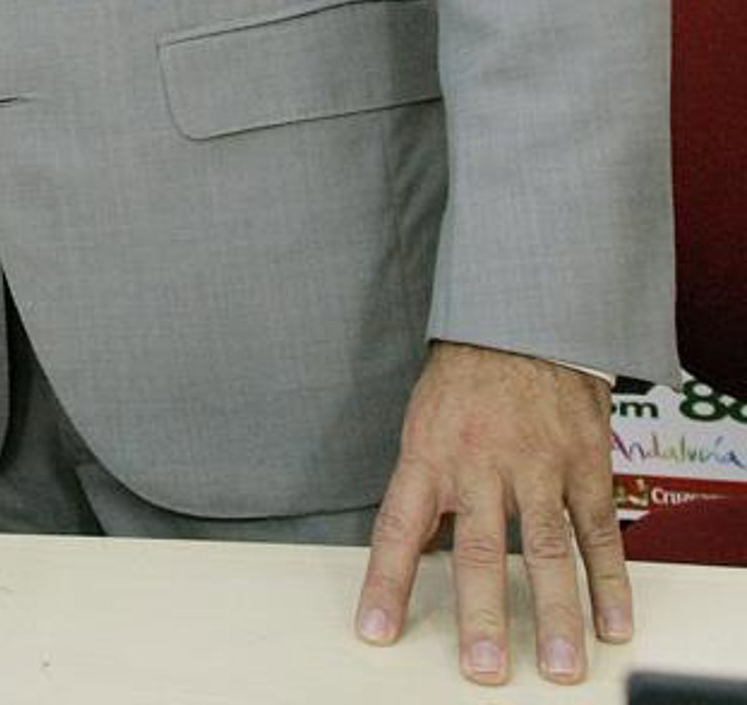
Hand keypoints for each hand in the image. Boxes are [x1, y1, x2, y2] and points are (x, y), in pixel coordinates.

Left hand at [356, 341, 627, 685]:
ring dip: (554, 615)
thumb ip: (427, 491)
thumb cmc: (466, 379)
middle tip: (485, 670)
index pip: (398, 528)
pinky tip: (612, 624)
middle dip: (481, 616)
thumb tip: (421, 554)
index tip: (375, 631)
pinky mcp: (584, 463)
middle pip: (479, 550)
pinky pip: (598, 532)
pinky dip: (609, 582)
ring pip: (546, 550)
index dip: (386, 583)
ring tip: (558, 667)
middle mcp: (479, 462)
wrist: (520, 319)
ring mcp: (536, 463)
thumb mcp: (425, 425)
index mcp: (428, 455)